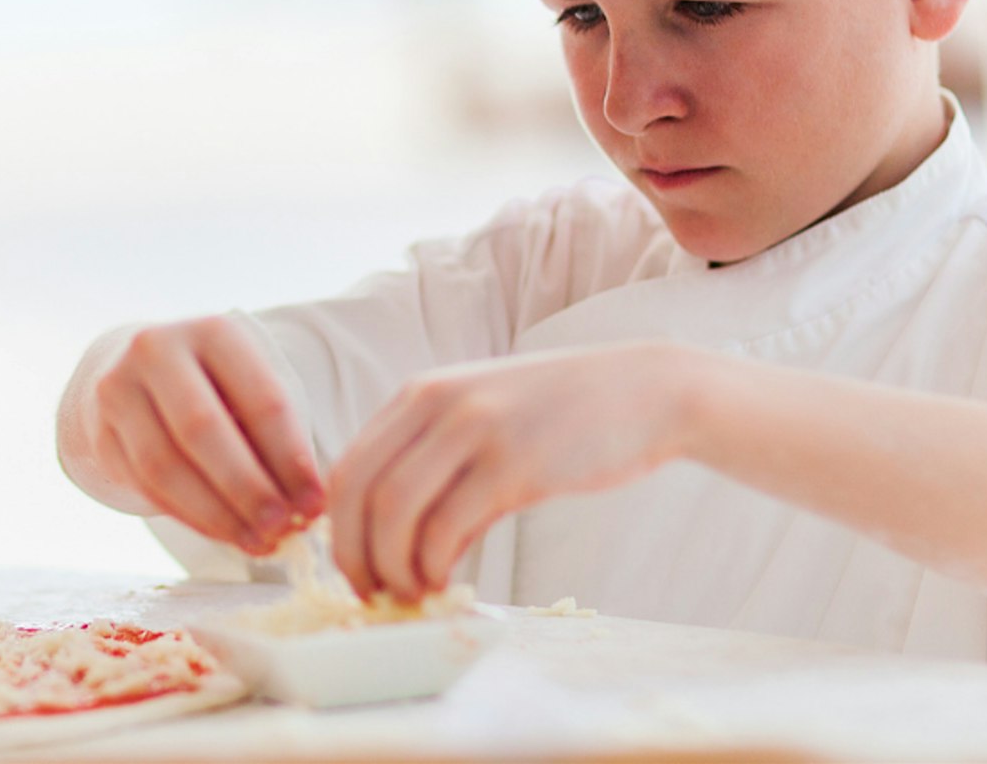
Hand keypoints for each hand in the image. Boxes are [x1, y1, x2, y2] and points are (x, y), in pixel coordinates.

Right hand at [81, 317, 325, 552]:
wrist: (141, 373)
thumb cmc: (218, 388)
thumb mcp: (250, 389)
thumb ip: (277, 439)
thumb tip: (304, 507)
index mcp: (212, 332)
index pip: (260, 399)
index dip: (291, 458)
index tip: (314, 503)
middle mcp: (156, 350)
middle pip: (203, 430)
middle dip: (248, 488)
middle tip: (283, 528)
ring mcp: (119, 390)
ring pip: (165, 466)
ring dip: (217, 514)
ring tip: (257, 542)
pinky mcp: (101, 432)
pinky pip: (146, 487)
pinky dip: (191, 518)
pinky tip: (224, 534)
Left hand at [328, 341, 701, 600]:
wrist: (646, 393)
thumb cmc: (565, 417)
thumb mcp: (485, 420)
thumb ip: (439, 467)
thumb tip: (402, 543)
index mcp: (419, 395)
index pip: (346, 468)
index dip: (340, 530)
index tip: (355, 569)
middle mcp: (435, 404)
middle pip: (358, 491)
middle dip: (354, 555)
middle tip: (372, 593)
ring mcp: (473, 430)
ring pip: (393, 511)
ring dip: (392, 567)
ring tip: (413, 593)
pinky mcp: (513, 463)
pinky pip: (447, 527)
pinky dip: (433, 566)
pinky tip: (446, 582)